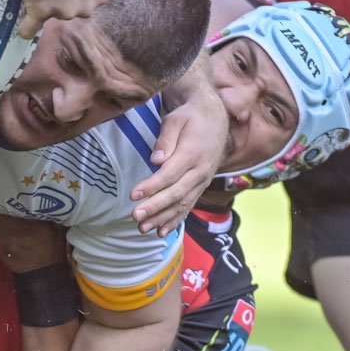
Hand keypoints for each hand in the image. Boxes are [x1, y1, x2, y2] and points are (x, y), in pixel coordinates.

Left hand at [130, 93, 226, 234]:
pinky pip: (188, 206)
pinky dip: (175, 220)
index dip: (152, 186)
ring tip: (142, 228)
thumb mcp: (176, 119)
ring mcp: (202, 181)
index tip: (133, 195)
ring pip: (182, 204)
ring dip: (162, 218)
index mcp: (192, 153)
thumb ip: (166, 138)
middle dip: (155, 207)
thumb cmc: (190, 118)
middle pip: (176, 193)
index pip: (170, 174)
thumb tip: (156, 160)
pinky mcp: (201, 187)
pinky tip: (161, 232)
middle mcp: (200, 171)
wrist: (216, 120)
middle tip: (135, 217)